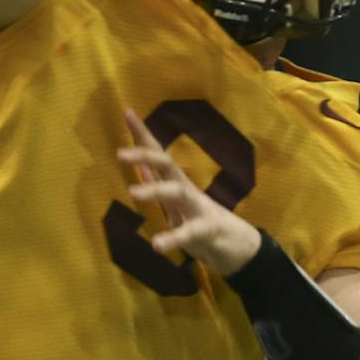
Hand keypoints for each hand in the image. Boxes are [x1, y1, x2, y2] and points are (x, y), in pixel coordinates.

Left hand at [117, 110, 260, 275]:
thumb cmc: (201, 222)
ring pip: (178, 193)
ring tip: (132, 192)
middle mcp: (186, 190)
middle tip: (119, 153)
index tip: (127, 112)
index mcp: (176, 183)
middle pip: (167, 165)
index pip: (158, 154)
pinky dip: (173, 238)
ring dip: (155, 190)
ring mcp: (199, 208)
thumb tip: (141, 167)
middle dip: (145, 156)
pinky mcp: (208, 231)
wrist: (239, 247)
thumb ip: (161, 185)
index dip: (143, 134)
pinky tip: (156, 245)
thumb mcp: (177, 204)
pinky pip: (190, 233)